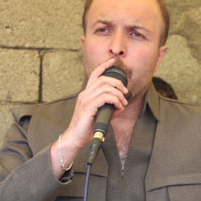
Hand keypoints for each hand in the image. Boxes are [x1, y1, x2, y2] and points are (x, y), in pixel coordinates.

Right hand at [50, 58, 128, 175]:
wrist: (75, 138)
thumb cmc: (86, 128)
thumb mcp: (101, 116)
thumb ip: (110, 109)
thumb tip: (120, 107)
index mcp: (86, 94)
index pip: (95, 75)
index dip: (104, 66)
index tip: (113, 61)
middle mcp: (85, 94)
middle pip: (103, 79)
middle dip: (118, 83)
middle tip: (125, 92)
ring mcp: (85, 99)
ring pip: (105, 87)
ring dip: (118, 94)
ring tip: (123, 103)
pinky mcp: (88, 106)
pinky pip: (105, 97)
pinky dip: (115, 100)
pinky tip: (119, 107)